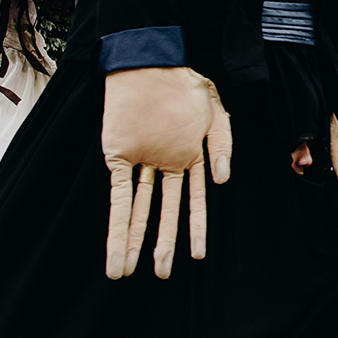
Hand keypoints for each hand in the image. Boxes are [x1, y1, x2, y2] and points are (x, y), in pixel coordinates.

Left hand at [101, 67, 231, 279]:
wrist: (149, 63)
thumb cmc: (184, 83)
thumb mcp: (215, 110)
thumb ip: (222, 144)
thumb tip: (221, 179)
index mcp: (190, 157)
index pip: (192, 202)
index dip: (195, 229)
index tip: (198, 255)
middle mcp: (166, 165)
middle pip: (164, 212)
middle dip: (163, 244)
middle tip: (161, 273)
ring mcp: (143, 162)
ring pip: (139, 209)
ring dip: (134, 240)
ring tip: (128, 270)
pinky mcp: (119, 156)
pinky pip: (119, 194)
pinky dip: (118, 221)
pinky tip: (115, 242)